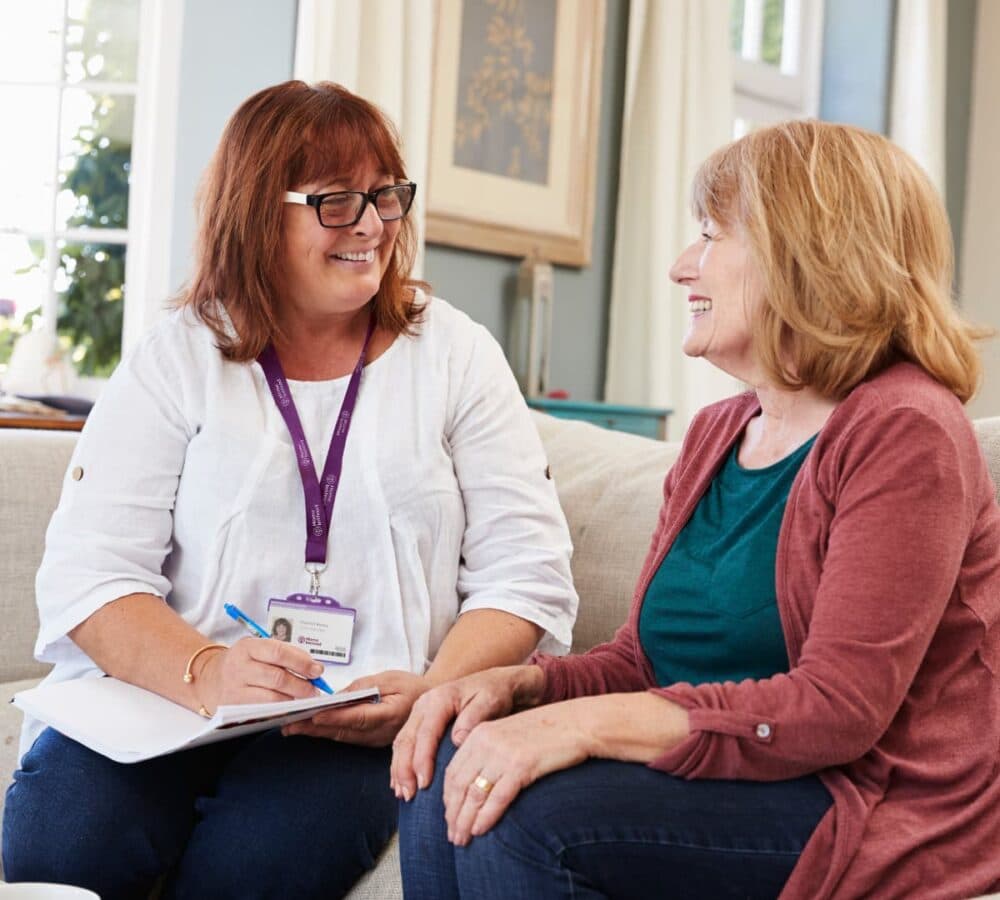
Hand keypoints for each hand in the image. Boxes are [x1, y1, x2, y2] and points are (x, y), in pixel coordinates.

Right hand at [199, 636, 324, 709]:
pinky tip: (289, 708)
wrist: (209, 679)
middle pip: (277, 678)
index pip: (278, 652)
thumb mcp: (258, 650)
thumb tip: (312, 667)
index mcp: (248, 647)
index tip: (317, 670)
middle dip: (301, 685)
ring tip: (305, 699)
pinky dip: (280, 710)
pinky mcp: (233, 708)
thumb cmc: (243, 663)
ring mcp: (235, 689)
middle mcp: (239, 667)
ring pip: (271, 698)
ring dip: (293, 700)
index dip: (301, 662)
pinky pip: (262, 711)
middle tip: (314, 690)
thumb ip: (284, 655)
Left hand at [282, 670, 428, 745]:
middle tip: (289, 725)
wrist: (431, 704)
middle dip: (314, 729)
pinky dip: (327, 733)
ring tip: (292, 727)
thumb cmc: (412, 687)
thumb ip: (363, 687)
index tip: (313, 716)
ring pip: (341, 737)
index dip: (333, 717)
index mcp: (389, 714)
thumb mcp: (390, 678)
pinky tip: (310, 729)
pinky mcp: (371, 742)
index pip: (356, 717)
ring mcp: (375, 740)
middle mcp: (380, 732)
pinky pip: (346, 738)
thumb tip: (336, 697)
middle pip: (343, 731)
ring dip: (316, 733)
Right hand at [390, 665, 543, 800]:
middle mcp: (424, 704)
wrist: (494, 682)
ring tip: (404, 794)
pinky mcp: (420, 721)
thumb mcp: (490, 701)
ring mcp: (419, 712)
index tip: (424, 784)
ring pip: (401, 743)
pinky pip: (404, 743)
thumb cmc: (493, 693)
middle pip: (407, 739)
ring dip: (399, 770)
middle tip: (409, 795)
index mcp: (439, 699)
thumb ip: (473, 718)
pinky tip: (401, 783)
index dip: (422, 760)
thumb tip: (457, 740)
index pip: (425, 733)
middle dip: (405, 770)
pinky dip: (400, 764)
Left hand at [441, 700, 593, 845]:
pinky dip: (485, 817)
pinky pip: (497, 797)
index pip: (452, 771)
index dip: (447, 798)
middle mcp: (486, 741)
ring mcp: (503, 753)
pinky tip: (480, 831)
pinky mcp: (522, 765)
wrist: (577, 723)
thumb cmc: (547, 734)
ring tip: (462, 840)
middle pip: (458, 785)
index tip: (449, 818)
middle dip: (452, 814)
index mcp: (480, 733)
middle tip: (452, 836)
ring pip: (474, 794)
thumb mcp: (510, 736)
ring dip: (465, 821)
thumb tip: (476, 785)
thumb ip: (490, 752)